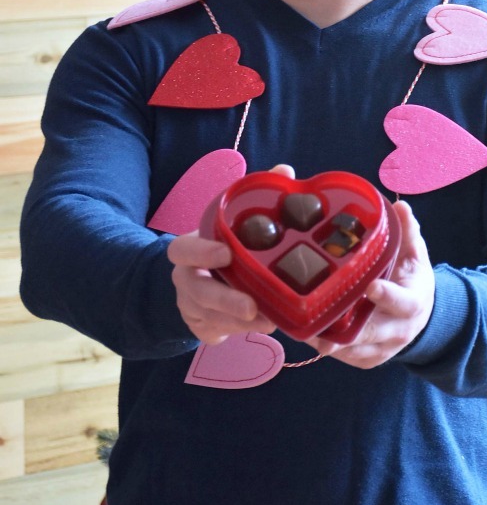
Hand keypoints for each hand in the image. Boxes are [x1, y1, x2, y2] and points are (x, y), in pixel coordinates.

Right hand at [166, 164, 294, 344]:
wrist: (195, 280)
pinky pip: (218, 333)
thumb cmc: (221, 245)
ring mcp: (190, 306)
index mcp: (190, 248)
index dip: (202, 252)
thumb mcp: (231, 221)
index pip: (183, 250)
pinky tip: (264, 327)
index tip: (226, 253)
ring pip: (212, 318)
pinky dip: (239, 332)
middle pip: (199, 292)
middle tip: (253, 307)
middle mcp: (186, 279)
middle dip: (226, 301)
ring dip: (241, 322)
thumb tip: (284, 171)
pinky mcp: (201, 328)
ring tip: (272, 321)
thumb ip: (254, 197)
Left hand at [307, 200, 434, 368]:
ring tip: (300, 319)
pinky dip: (324, 344)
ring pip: (350, 348)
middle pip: (368, 331)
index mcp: (412, 303)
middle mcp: (397, 330)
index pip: (400, 302)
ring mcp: (381, 349)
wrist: (421, 317)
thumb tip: (399, 206)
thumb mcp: (416, 254)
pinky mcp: (366, 360)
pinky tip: (305, 328)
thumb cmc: (412, 278)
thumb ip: (408, 231)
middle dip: (341, 323)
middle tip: (314, 310)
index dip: (385, 296)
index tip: (369, 286)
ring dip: (325, 335)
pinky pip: (343, 356)